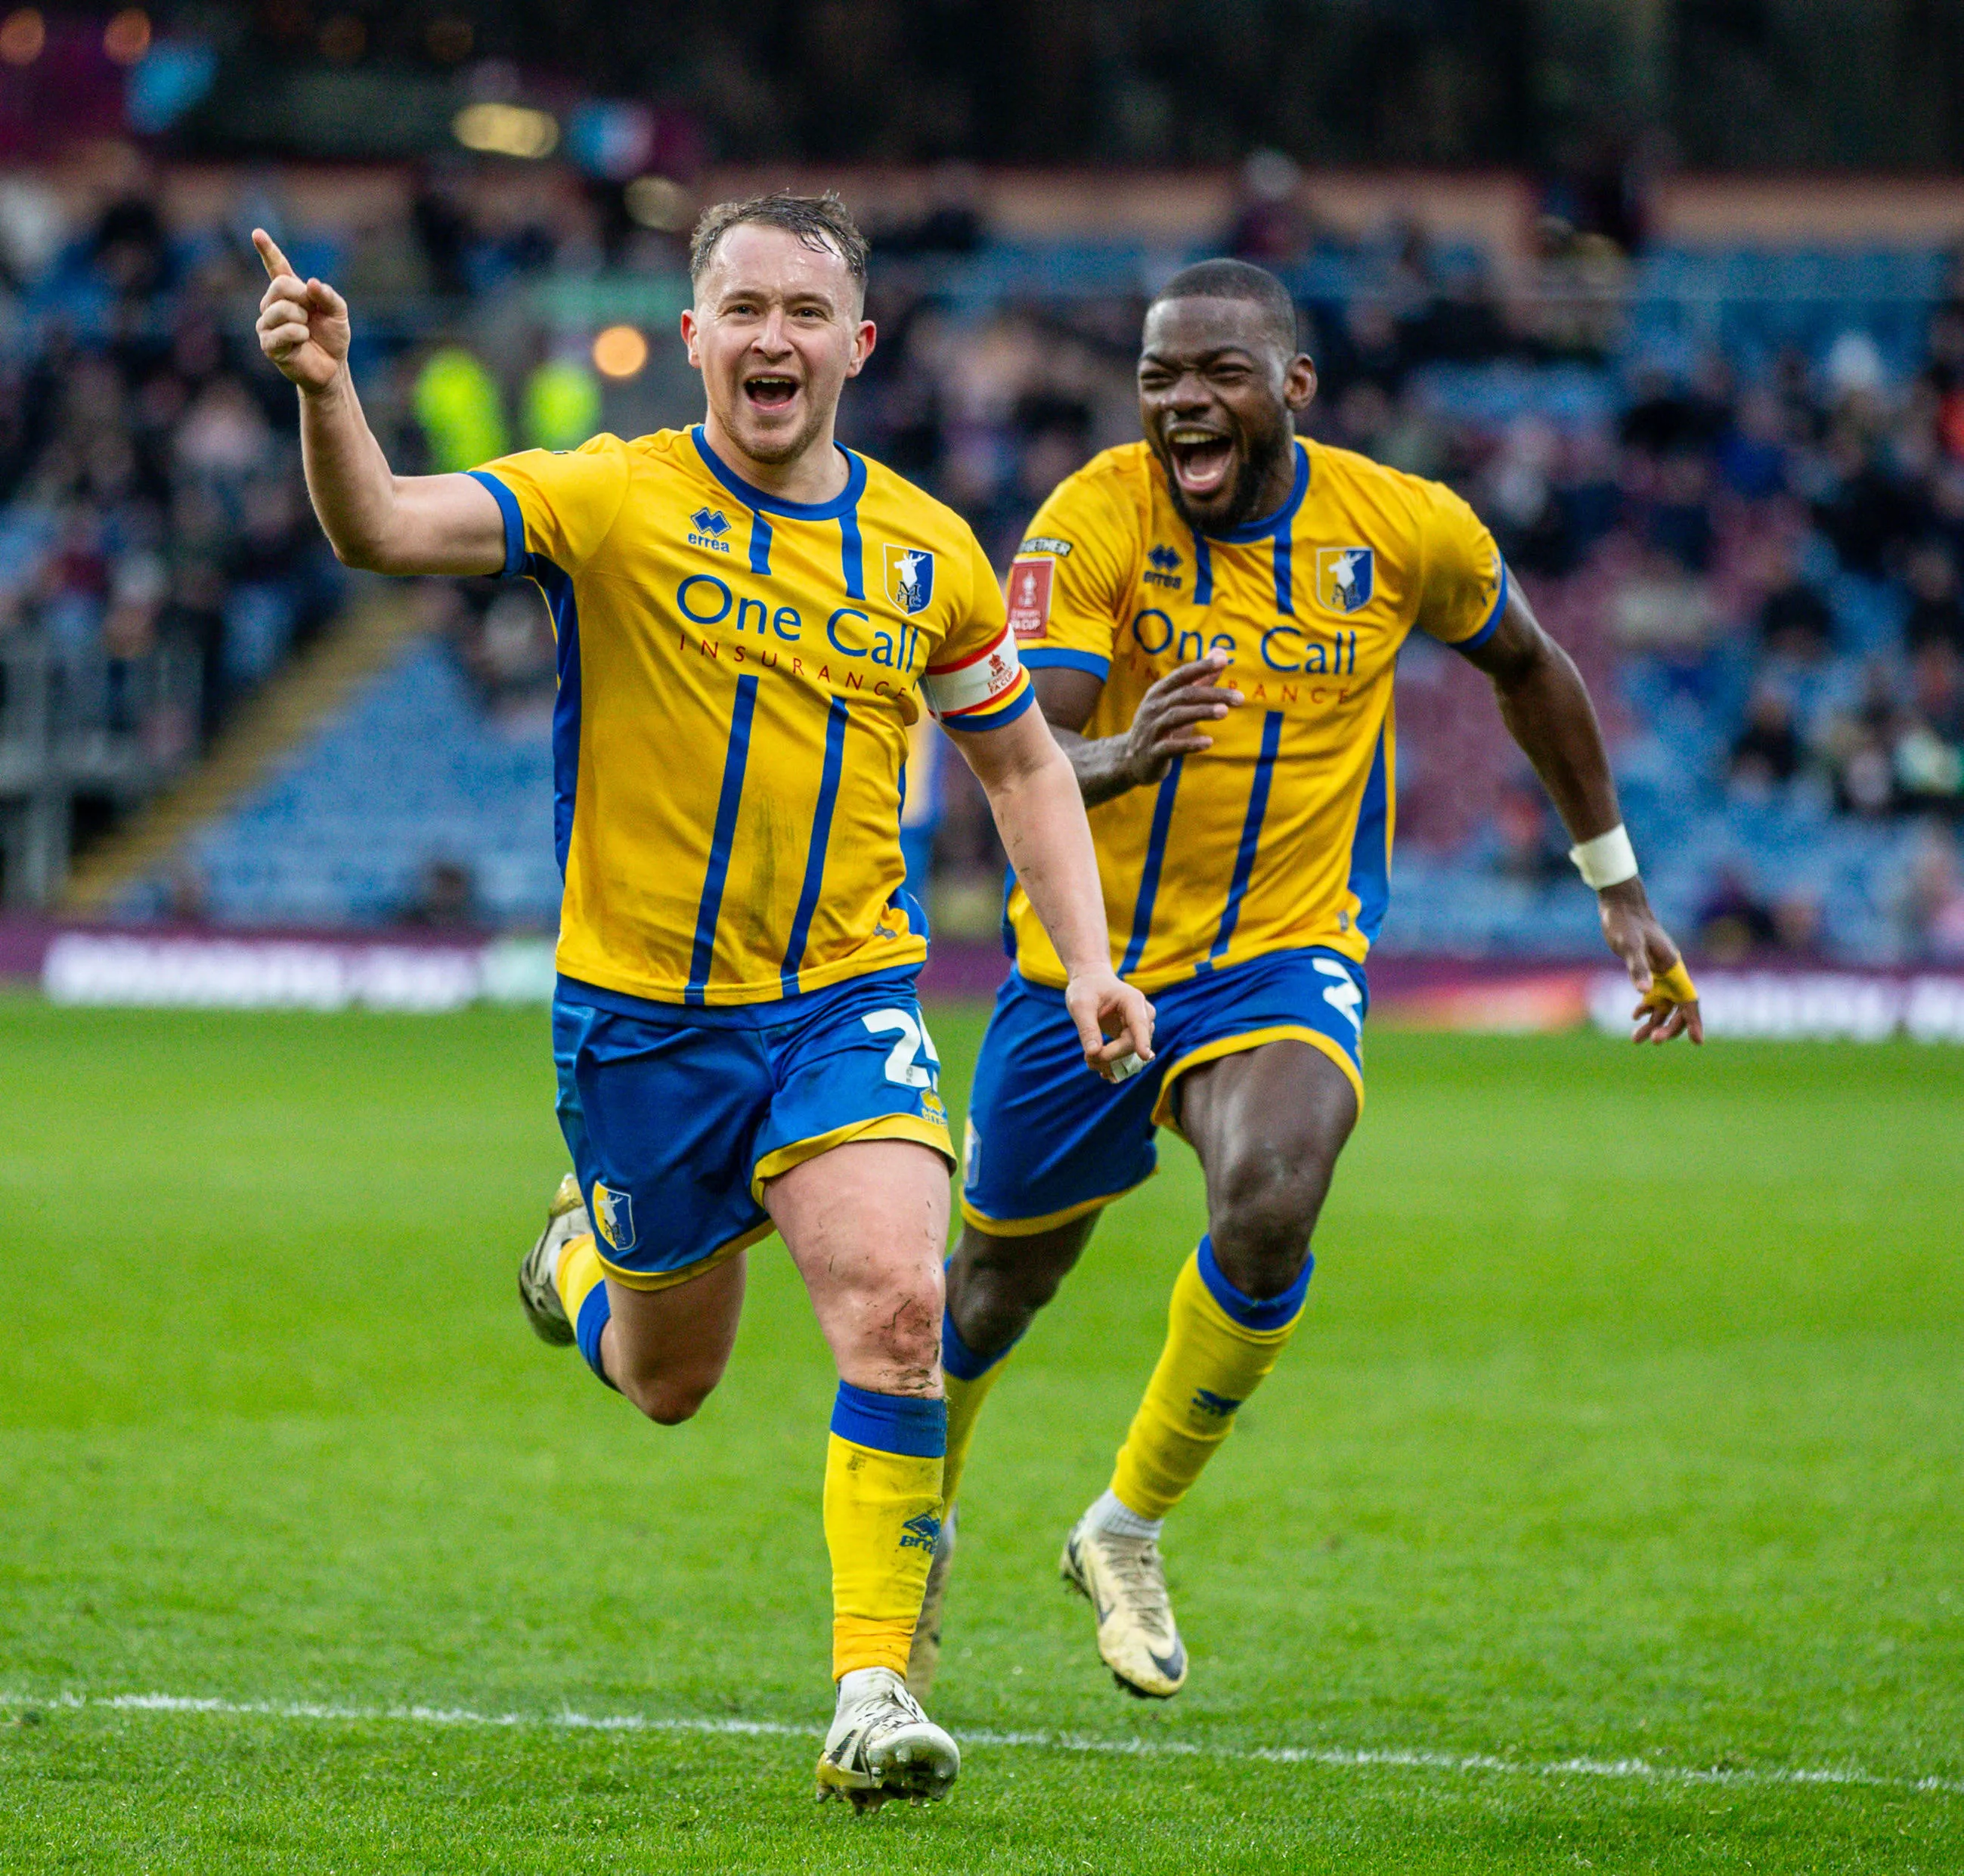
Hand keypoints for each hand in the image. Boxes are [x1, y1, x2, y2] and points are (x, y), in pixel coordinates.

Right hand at [253, 229, 349, 394]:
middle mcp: (273, 305)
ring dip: (301, 319)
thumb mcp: (338, 312)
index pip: (276, 267)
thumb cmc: (332, 337)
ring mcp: (267, 324)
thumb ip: (328, 295)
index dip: (267, 250)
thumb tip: (312, 284)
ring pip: (279, 309)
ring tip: (307, 330)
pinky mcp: (268, 344)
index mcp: (290, 292)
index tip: (257, 233)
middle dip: (302, 297)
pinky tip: (303, 340)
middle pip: (279, 286)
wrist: (332, 368)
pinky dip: (299, 335)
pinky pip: (282, 331)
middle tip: (311, 313)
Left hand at [1063, 968, 1155, 1080]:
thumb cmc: (1086, 989)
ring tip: (1089, 1062)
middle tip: (1087, 1059)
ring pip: (1132, 1053)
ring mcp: (1141, 1027)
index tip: (1146, 1057)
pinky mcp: (1134, 1036)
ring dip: (1111, 1062)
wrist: (1092, 982)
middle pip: (1133, 1043)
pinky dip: (1114, 1063)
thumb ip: (1087, 1028)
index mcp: (1133, 1000)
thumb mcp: (1080, 1005)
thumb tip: (1094, 1053)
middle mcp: (1143, 1014)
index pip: (1140, 1024)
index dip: (1142, 1041)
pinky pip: (1128, 1055)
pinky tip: (1103, 1071)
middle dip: (1110, 1056)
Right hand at [1119, 651, 1241, 786]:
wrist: (1132, 759)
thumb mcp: (1178, 702)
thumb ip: (1201, 679)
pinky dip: (1190, 744)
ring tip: (1225, 712)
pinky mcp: (1153, 752)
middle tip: (1239, 698)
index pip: (1182, 675)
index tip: (1223, 660)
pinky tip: (1208, 742)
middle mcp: (1154, 707)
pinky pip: (1172, 746)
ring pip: (1177, 716)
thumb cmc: (1162, 726)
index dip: (1201, 667)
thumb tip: (1220, 652)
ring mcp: (1151, 729)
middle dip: (1213, 694)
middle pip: (1185, 695)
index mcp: (1159, 692)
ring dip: (1202, 712)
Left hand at [1598, 878, 1702, 1044]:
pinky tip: (1634, 1016)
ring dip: (1653, 1023)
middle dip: (1669, 1027)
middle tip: (1653, 1041)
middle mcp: (1670, 973)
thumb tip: (1643, 993)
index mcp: (1673, 968)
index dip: (1694, 1021)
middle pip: (1678, 1008)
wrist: (1621, 906)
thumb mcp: (1630, 945)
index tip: (1697, 1042)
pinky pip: (1652, 996)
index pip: (1689, 1000)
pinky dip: (1645, 1008)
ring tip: (1635, 1039)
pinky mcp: (1646, 970)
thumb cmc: (1626, 923)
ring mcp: (1659, 973)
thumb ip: (1637, 967)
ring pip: (1662, 1005)